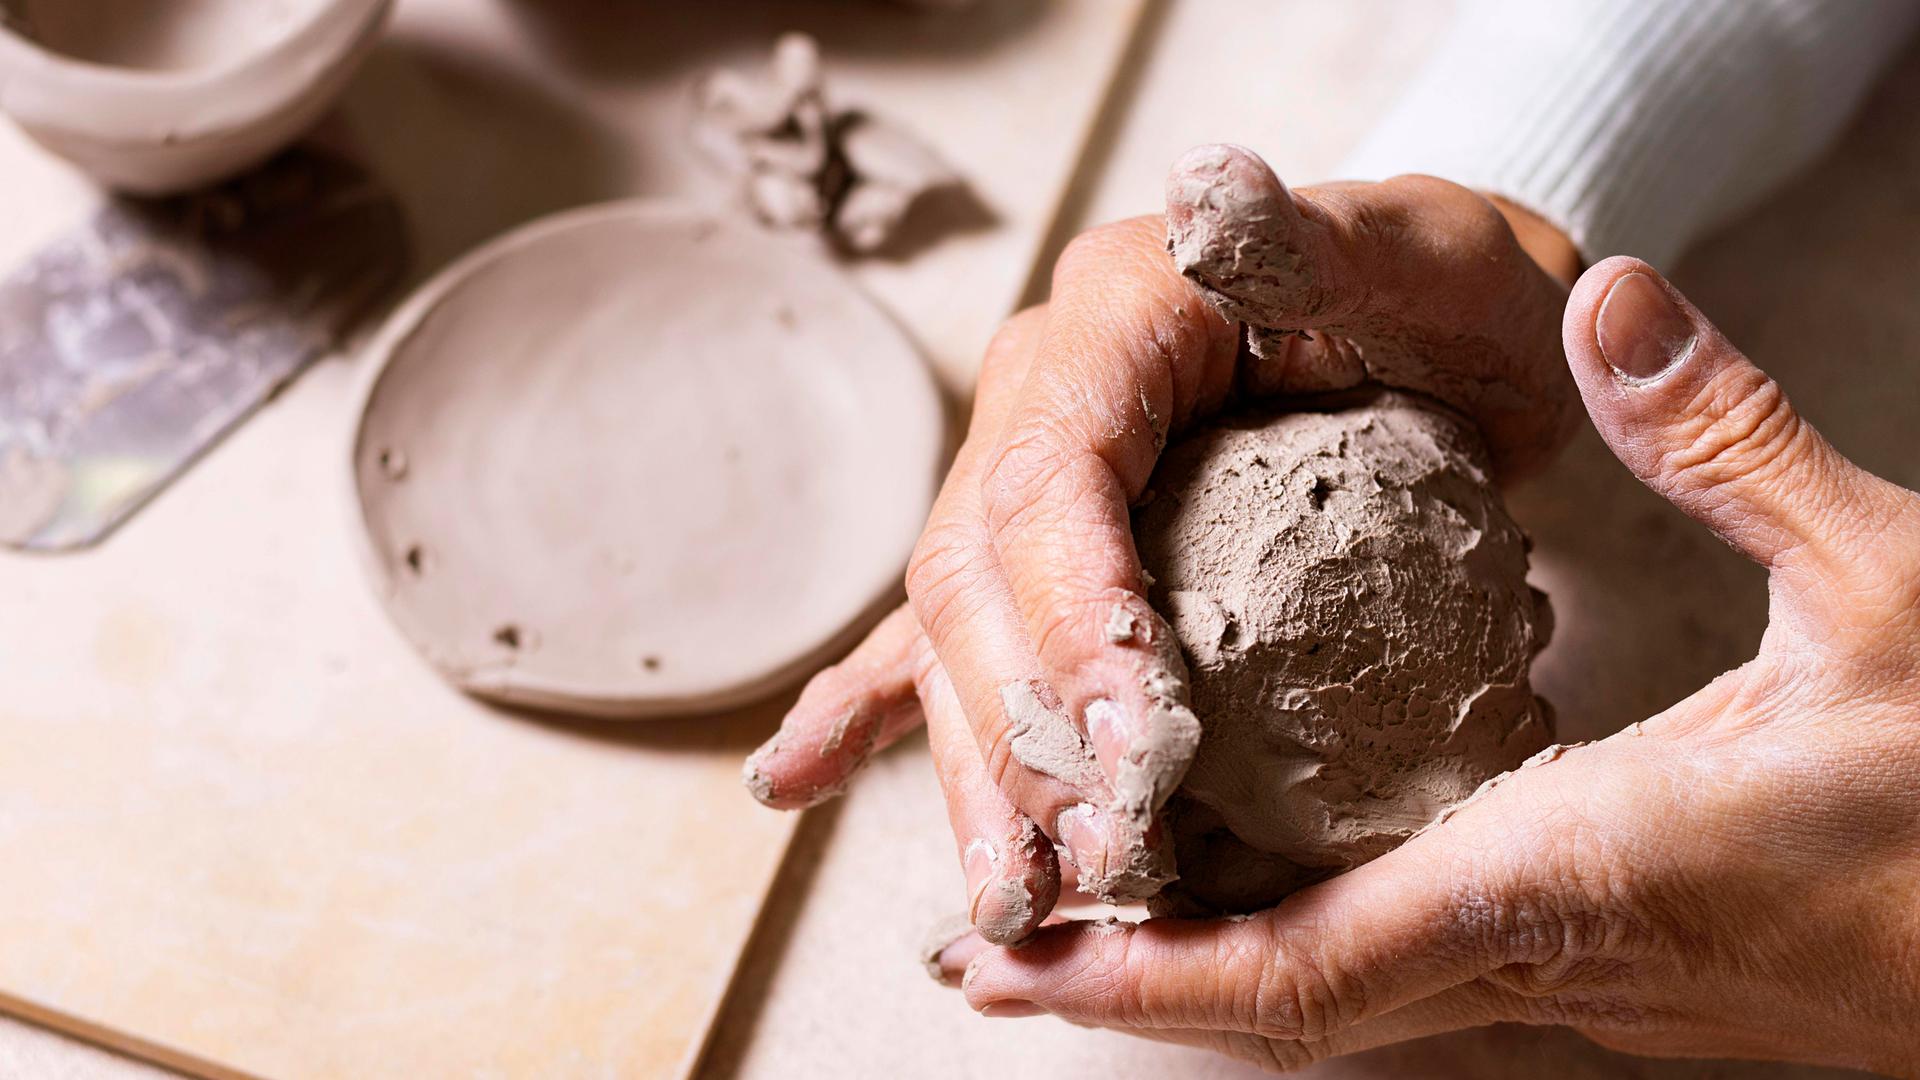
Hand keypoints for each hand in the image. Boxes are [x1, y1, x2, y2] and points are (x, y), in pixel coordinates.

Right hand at [744, 148, 1580, 939]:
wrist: (1453, 324)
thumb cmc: (1453, 299)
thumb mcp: (1421, 260)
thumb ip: (1312, 238)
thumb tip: (1211, 192)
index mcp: (1119, 318)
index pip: (1054, 474)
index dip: (1072, 611)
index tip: (1125, 741)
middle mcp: (1046, 394)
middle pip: (978, 574)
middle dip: (1017, 730)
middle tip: (1075, 866)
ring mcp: (1032, 472)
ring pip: (957, 633)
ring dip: (973, 771)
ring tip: (1000, 901)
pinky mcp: (1052, 546)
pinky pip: (948, 635)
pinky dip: (876, 712)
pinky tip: (797, 782)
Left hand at [933, 259, 1919, 1075]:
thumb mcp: (1894, 590)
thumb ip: (1733, 447)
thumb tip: (1613, 307)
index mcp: (1576, 875)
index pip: (1309, 964)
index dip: (1147, 974)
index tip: (1017, 960)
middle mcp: (1551, 960)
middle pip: (1290, 1009)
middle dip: (1129, 990)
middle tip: (990, 949)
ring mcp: (1586, 987)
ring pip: (1347, 1007)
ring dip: (1205, 976)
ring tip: (1090, 924)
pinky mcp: (1620, 974)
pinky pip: (1418, 980)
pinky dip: (1307, 950)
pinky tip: (1272, 887)